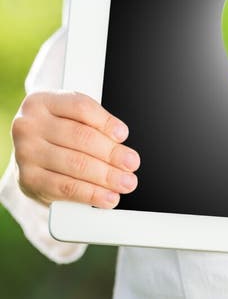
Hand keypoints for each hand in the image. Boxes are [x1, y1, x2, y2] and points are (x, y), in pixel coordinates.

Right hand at [12, 91, 139, 208]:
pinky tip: (107, 197)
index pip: (80, 108)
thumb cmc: (55, 128)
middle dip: (111, 153)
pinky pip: (65, 188)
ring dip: (106, 176)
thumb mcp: (67, 114)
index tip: (123, 134)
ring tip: (125, 181)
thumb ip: (90, 121)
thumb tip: (119, 141)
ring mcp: (26, 154)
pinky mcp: (28, 180)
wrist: (28, 151)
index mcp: (42, 101)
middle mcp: (29, 126)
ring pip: (75, 164)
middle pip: (81, 138)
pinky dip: (91, 194)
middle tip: (131, 162)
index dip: (105, 121)